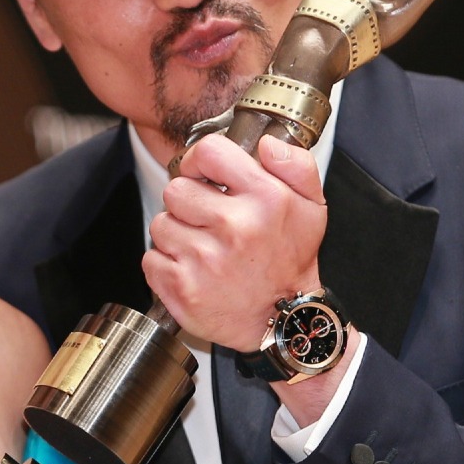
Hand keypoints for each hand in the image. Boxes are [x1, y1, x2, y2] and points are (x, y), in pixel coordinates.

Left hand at [144, 133, 326, 350]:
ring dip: (176, 234)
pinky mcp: (182, 287)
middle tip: (208, 221)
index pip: (208, 152)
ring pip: (160, 224)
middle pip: (175, 189)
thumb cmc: (290, 260)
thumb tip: (267, 143)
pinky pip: (151, 258)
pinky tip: (192, 270)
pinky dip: (165, 264)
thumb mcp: (312, 206)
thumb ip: (296, 164)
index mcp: (265, 198)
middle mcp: (234, 226)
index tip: (203, 176)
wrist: (283, 320)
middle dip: (187, 203)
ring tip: (203, 248)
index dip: (199, 161)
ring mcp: (205, 259)